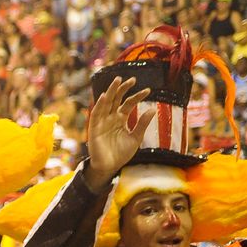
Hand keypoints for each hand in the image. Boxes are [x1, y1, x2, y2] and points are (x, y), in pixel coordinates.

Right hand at [84, 77, 152, 192]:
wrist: (110, 167)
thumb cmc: (121, 154)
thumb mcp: (135, 138)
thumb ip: (142, 124)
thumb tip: (152, 110)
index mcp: (121, 118)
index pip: (129, 103)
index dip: (137, 96)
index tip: (148, 91)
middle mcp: (111, 117)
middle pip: (116, 99)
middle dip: (123, 88)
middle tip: (132, 79)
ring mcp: (102, 121)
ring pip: (106, 103)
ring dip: (111, 91)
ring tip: (117, 80)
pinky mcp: (94, 128)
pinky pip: (96, 114)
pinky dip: (99, 105)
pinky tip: (104, 96)